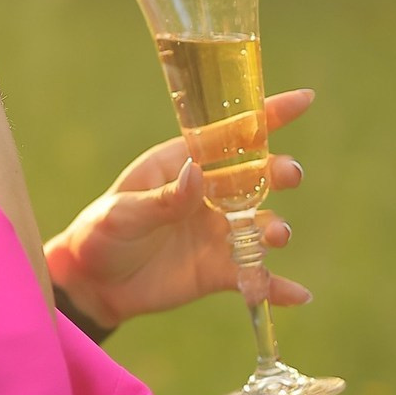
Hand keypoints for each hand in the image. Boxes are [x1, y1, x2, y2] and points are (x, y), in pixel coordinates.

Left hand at [43, 90, 315, 328]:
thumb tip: (197, 174)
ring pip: (260, 225)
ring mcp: (216, 232)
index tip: (303, 99)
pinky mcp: (218, 270)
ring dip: (276, 228)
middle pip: (255, 176)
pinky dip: (276, 286)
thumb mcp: (123, 213)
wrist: (92, 284)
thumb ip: (162, 198)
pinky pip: (254, 276)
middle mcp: (206, 194)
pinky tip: (299, 294)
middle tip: (289, 175)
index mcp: (180, 165)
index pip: (227, 135)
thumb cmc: (101, 233)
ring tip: (276, 235)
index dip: (266, 116)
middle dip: (278, 172)